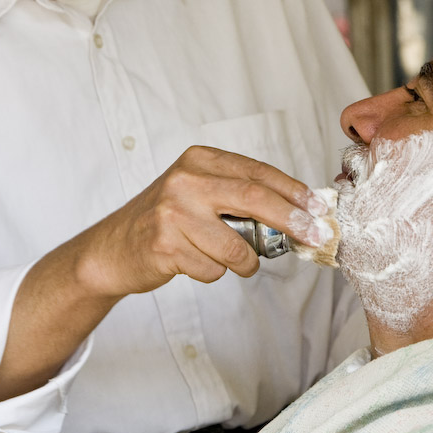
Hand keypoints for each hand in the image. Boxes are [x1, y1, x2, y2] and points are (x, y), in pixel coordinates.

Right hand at [74, 145, 320, 297]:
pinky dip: (213, 273)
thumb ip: (239, 195)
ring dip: (245, 262)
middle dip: (291, 220)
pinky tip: (192, 262)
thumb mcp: (200, 191)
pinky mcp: (165, 244)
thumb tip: (300, 212)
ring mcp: (172, 212)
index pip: (258, 173)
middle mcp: (185, 180)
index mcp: (199, 160)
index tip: (319, 208)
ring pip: (237, 246)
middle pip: (254, 197)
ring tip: (230, 260)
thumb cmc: (167, 221)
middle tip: (314, 236)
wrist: (113, 248)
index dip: (294, 192)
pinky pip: (213, 269)